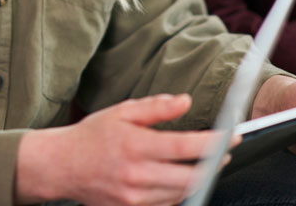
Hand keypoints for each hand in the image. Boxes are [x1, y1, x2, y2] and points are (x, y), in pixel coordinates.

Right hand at [14, 94, 235, 205]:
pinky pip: (168, 204)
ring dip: (199, 179)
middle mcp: (136, 174)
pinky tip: (180, 178)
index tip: (233, 135)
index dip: (215, 142)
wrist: (62, 166)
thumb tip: (185, 100)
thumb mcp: (121, 112)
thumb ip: (156, 107)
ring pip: (183, 193)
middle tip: (224, 152)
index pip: (185, 147)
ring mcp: (134, 197)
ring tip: (204, 163)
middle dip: (214, 165)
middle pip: (191, 177)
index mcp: (135, 145)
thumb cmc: (92, 136)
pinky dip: (180, 192)